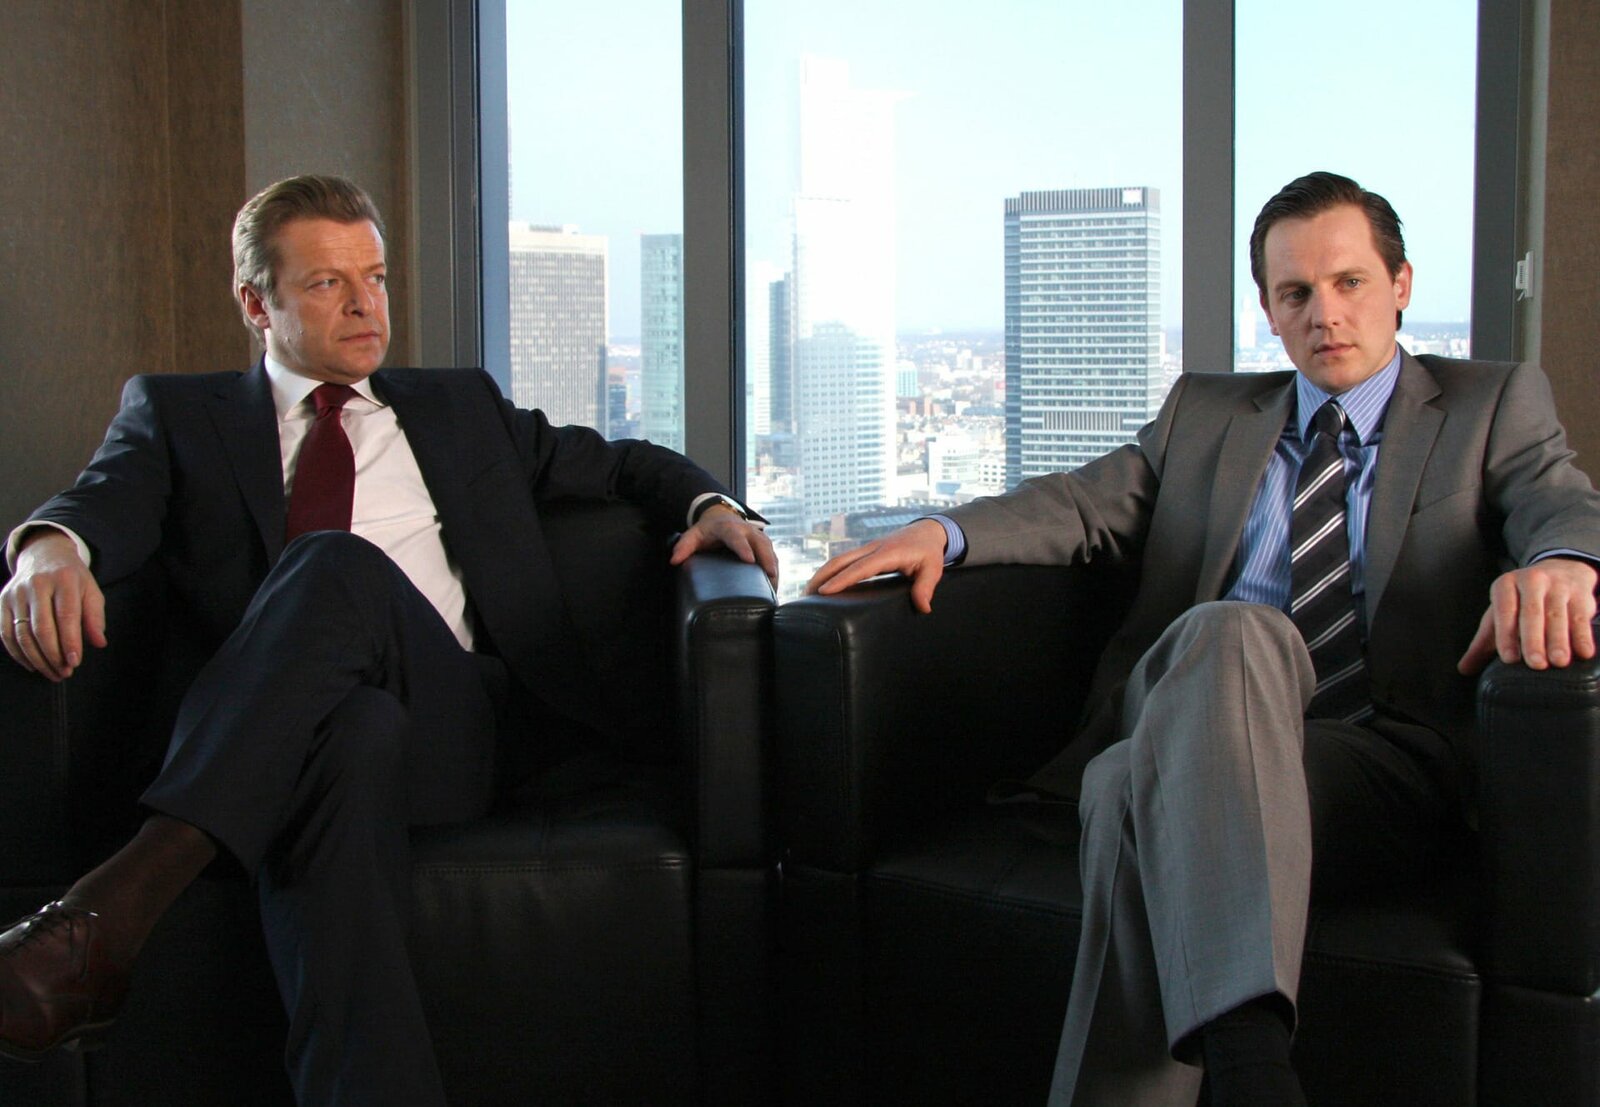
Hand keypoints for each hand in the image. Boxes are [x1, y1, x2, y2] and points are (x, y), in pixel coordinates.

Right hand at [1, 529, 106, 680]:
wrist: (44, 555)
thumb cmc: (72, 578)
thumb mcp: (91, 590)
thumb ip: (95, 616)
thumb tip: (99, 642)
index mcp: (63, 579)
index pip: (66, 615)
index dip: (70, 642)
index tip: (75, 662)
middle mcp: (36, 584)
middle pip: (41, 628)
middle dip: (53, 655)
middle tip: (64, 672)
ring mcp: (16, 593)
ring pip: (22, 634)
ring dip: (37, 659)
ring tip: (52, 672)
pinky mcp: (2, 601)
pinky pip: (6, 633)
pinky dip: (18, 653)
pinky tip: (32, 665)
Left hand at [669, 503, 778, 587]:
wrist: (721, 517)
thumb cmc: (707, 530)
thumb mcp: (693, 535)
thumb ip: (684, 546)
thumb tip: (674, 561)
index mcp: (729, 528)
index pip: (736, 537)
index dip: (743, 548)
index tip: (749, 560)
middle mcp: (747, 530)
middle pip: (760, 543)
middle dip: (766, 558)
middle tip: (771, 574)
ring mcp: (757, 536)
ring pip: (769, 549)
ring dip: (774, 565)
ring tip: (775, 586)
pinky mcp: (764, 544)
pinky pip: (772, 556)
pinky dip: (775, 569)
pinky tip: (775, 586)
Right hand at [805, 518, 947, 613]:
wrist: (927, 530)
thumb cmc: (929, 551)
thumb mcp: (933, 569)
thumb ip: (925, 587)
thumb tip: (923, 607)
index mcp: (887, 553)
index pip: (860, 568)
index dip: (841, 580)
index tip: (824, 591)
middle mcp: (872, 549)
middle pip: (840, 561)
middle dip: (821, 576)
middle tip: (805, 594)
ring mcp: (867, 549)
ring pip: (839, 559)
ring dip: (822, 573)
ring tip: (807, 591)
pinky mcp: (866, 552)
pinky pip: (844, 561)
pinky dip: (831, 571)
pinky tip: (823, 583)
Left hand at [1458, 556, 1597, 674]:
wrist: (1561, 571)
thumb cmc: (1523, 601)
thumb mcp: (1501, 614)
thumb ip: (1483, 642)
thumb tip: (1463, 669)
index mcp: (1505, 585)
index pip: (1504, 611)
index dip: (1506, 635)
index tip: (1509, 659)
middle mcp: (1531, 581)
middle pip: (1532, 613)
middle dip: (1533, 640)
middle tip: (1536, 664)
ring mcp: (1558, 586)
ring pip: (1558, 615)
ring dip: (1559, 640)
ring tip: (1559, 662)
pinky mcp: (1581, 594)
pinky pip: (1581, 616)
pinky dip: (1583, 635)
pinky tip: (1583, 653)